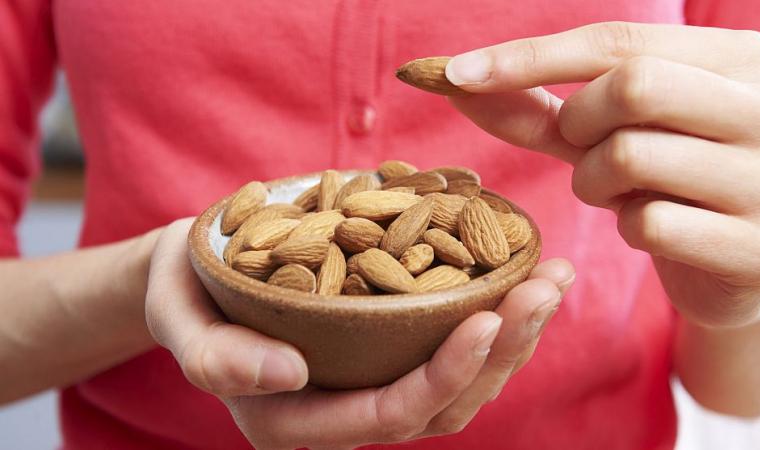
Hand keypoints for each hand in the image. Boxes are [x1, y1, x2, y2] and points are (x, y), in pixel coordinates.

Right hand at [145, 219, 573, 448]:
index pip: (388, 414)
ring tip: (552, 275)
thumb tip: (289, 373)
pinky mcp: (387, 352)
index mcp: (296, 421)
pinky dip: (497, 317)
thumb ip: (217, 356)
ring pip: (462, 384)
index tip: (489, 315)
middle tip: (547, 284)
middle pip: (444, 406)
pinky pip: (452, 350)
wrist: (196, 276)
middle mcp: (344, 412)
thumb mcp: (179, 319)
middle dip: (504, 349)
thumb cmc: (187, 292)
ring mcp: (371, 384)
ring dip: (516, 334)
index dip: (445, 373)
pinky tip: (522, 273)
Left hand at [445, 22, 759, 327]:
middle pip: (631, 86)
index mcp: (741, 61)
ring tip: (619, 192)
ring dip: (593, 181)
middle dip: (579, 124)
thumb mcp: (606, 134)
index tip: (457, 73)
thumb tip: (457, 79)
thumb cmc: (666, 183)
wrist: (736, 267)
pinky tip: (650, 229)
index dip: (531, 56)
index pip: (620, 41)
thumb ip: (540, 107)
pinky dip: (627, 227)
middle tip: (584, 149)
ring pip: (631, 156)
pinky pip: (649, 224)